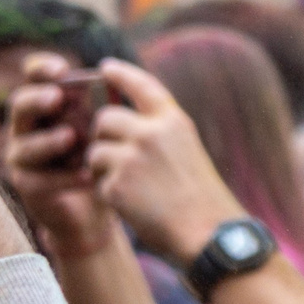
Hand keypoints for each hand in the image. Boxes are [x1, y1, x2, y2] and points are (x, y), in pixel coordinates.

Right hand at [5, 53, 124, 262]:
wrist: (96, 208)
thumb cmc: (100, 157)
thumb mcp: (105, 129)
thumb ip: (105, 108)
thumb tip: (118, 83)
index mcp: (43, 103)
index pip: (32, 76)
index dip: (41, 68)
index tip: (62, 69)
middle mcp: (24, 126)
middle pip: (19, 104)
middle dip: (37, 99)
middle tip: (57, 97)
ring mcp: (21, 157)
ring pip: (26, 145)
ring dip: (48, 140)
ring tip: (70, 137)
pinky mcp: (27, 186)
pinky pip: (40, 181)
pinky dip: (64, 178)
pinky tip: (86, 176)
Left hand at [85, 61, 248, 265]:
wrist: (208, 236)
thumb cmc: (202, 200)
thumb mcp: (188, 152)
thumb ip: (159, 133)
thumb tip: (123, 121)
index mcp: (174, 122)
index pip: (141, 85)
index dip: (121, 74)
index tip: (105, 68)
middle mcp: (151, 133)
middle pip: (105, 118)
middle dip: (104, 136)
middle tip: (115, 156)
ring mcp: (132, 158)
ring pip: (95, 151)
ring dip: (103, 167)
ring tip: (130, 187)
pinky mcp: (117, 185)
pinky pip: (97, 182)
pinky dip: (109, 194)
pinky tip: (132, 206)